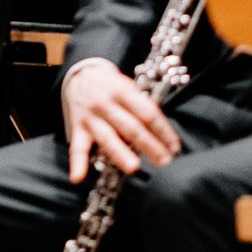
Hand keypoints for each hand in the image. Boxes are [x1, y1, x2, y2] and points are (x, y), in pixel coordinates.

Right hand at [60, 58, 180, 181]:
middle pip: (131, 127)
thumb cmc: (112, 84)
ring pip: (107, 137)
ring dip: (120, 153)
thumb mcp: (129, 86)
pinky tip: (79, 177)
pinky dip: (77, 162)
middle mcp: (106, 103)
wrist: (80, 74)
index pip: (147, 113)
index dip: (163, 131)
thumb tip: (162, 135)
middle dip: (150, 145)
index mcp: (123, 90)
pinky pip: (77, 147)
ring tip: (133, 168)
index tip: (174, 147)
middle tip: (164, 161)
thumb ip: (142, 106)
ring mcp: (91, 117)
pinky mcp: (77, 128)